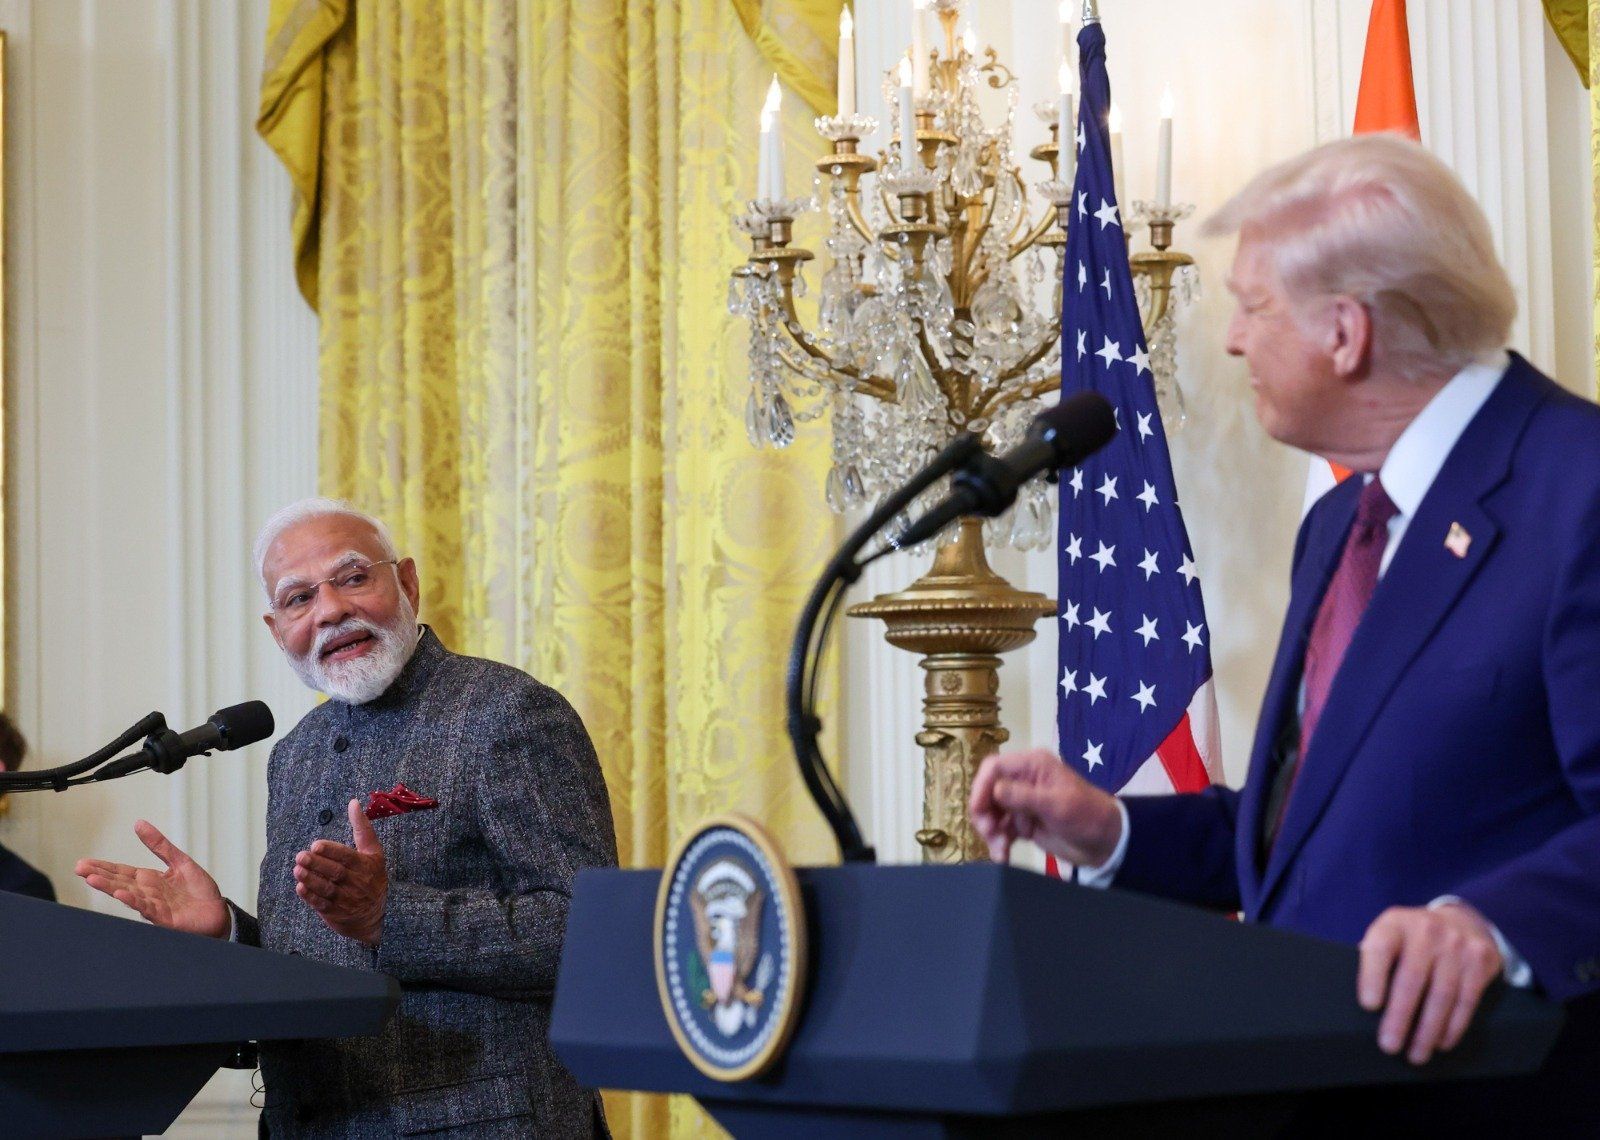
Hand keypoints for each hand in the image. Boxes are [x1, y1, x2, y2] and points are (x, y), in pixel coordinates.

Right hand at [75, 819, 228, 937]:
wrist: (218, 912)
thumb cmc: (198, 890)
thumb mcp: (179, 861)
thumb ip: (159, 844)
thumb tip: (139, 823)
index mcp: (149, 880)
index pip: (121, 872)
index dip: (103, 867)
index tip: (83, 863)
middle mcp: (147, 893)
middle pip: (119, 882)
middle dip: (99, 875)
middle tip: (79, 868)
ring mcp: (154, 906)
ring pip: (128, 895)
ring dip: (110, 887)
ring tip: (92, 879)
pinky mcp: (164, 918)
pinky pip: (146, 908)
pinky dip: (133, 901)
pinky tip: (120, 895)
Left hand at [294, 799, 387, 944]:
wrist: (378, 914)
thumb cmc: (373, 877)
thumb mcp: (373, 852)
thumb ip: (362, 828)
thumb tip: (353, 802)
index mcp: (366, 865)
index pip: (348, 857)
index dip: (331, 851)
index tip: (316, 845)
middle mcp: (358, 883)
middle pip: (335, 873)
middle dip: (317, 864)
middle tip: (300, 856)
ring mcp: (347, 900)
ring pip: (327, 889)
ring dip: (311, 880)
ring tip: (297, 870)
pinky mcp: (337, 913)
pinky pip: (322, 905)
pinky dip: (310, 897)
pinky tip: (300, 887)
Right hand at [969, 748, 1122, 865]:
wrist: (1105, 842)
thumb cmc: (1086, 815)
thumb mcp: (1056, 804)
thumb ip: (1024, 796)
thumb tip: (994, 790)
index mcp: (1032, 765)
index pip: (994, 767)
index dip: (981, 787)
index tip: (978, 810)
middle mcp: (1023, 780)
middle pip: (988, 791)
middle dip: (985, 814)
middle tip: (990, 834)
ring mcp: (1021, 802)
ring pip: (991, 813)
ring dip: (991, 832)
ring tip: (1001, 850)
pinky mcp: (1022, 822)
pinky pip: (1001, 830)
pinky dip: (999, 843)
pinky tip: (1003, 856)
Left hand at [1358, 903, 1503, 1064]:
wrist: (1461, 922)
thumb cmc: (1411, 940)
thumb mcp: (1390, 936)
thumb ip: (1375, 960)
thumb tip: (1361, 1006)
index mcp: (1394, 924)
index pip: (1379, 948)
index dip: (1372, 976)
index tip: (1368, 1006)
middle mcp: (1426, 930)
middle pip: (1411, 979)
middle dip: (1399, 1017)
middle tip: (1389, 1046)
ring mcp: (1456, 944)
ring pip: (1442, 995)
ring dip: (1427, 1031)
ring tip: (1415, 1055)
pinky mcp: (1480, 960)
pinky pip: (1466, 1000)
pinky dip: (1453, 1027)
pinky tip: (1441, 1043)